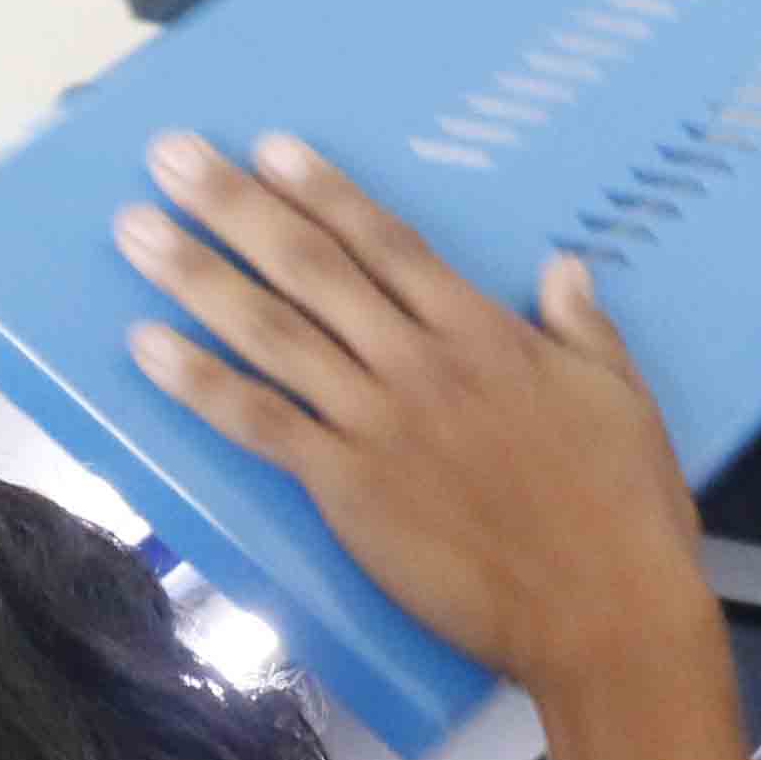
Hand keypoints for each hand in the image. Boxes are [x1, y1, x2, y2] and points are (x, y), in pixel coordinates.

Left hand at [117, 132, 714, 697]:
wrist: (605, 611)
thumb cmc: (623, 509)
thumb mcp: (621, 396)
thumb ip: (584, 325)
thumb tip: (561, 267)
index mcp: (484, 333)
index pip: (388, 244)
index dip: (325, 192)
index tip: (271, 148)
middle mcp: (418, 362)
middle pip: (310, 267)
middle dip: (233, 206)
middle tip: (170, 157)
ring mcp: (377, 422)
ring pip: (270, 331)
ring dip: (196, 275)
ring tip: (136, 230)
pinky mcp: (347, 488)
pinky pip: (259, 423)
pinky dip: (200, 383)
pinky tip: (148, 349)